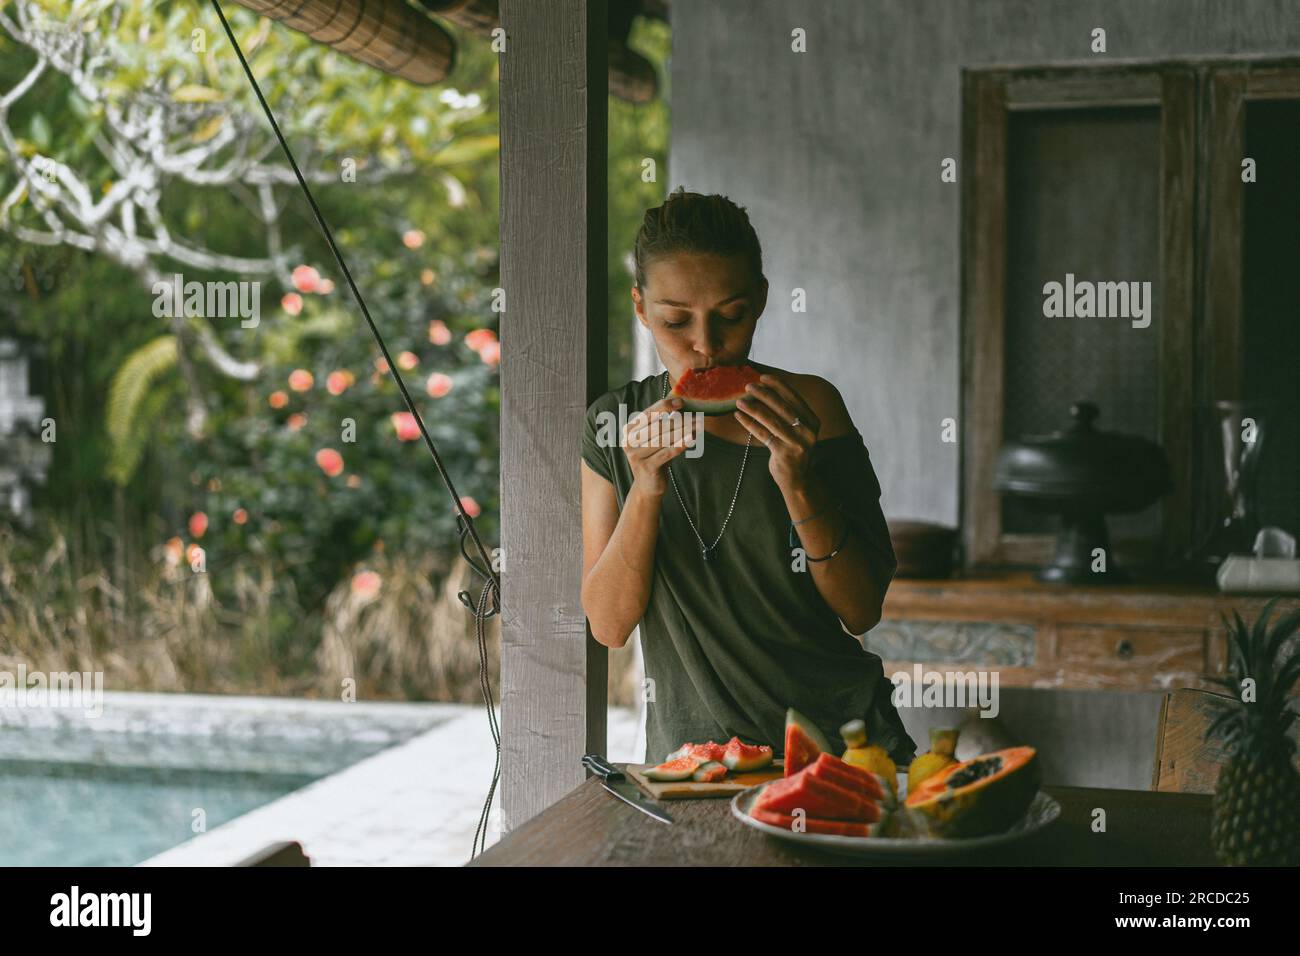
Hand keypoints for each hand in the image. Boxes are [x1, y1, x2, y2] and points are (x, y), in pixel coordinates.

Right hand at [622, 397, 697, 496]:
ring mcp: (636, 456)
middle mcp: (628, 442)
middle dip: (679, 420)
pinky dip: (680, 445)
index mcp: (629, 430)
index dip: (664, 406)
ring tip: (698, 426)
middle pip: (657, 426)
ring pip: (663, 439)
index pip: (647, 414)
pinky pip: (667, 453)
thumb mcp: (654, 438)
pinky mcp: (647, 468)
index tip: (681, 402)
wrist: (647, 486)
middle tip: (697, 417)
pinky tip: (692, 439)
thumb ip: (661, 423)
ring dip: (683, 431)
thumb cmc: (654, 457)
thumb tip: (680, 404)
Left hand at [734, 373, 820, 489]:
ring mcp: (796, 443)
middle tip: (748, 386)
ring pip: (771, 420)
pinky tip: (739, 416)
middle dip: (764, 394)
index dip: (778, 386)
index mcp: (812, 421)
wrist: (798, 479)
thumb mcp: (798, 430)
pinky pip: (763, 434)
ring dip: (753, 408)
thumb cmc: (793, 449)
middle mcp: (807, 431)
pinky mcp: (783, 453)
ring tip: (739, 400)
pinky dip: (749, 424)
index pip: (794, 398)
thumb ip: (788, 414)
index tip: (763, 377)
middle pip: (782, 407)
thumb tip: (765, 390)